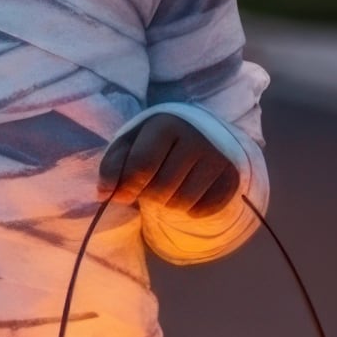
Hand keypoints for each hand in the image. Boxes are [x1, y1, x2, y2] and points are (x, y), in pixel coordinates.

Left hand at [98, 112, 242, 216]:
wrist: (199, 135)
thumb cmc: (155, 141)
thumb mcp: (130, 144)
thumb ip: (112, 166)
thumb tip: (104, 195)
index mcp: (167, 125)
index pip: (142, 166)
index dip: (125, 188)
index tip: (119, 195)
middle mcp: (198, 139)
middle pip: (161, 189)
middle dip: (147, 196)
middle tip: (148, 188)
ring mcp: (219, 159)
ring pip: (182, 203)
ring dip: (167, 204)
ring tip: (168, 188)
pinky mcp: (232, 178)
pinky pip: (203, 211)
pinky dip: (189, 210)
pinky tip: (187, 193)